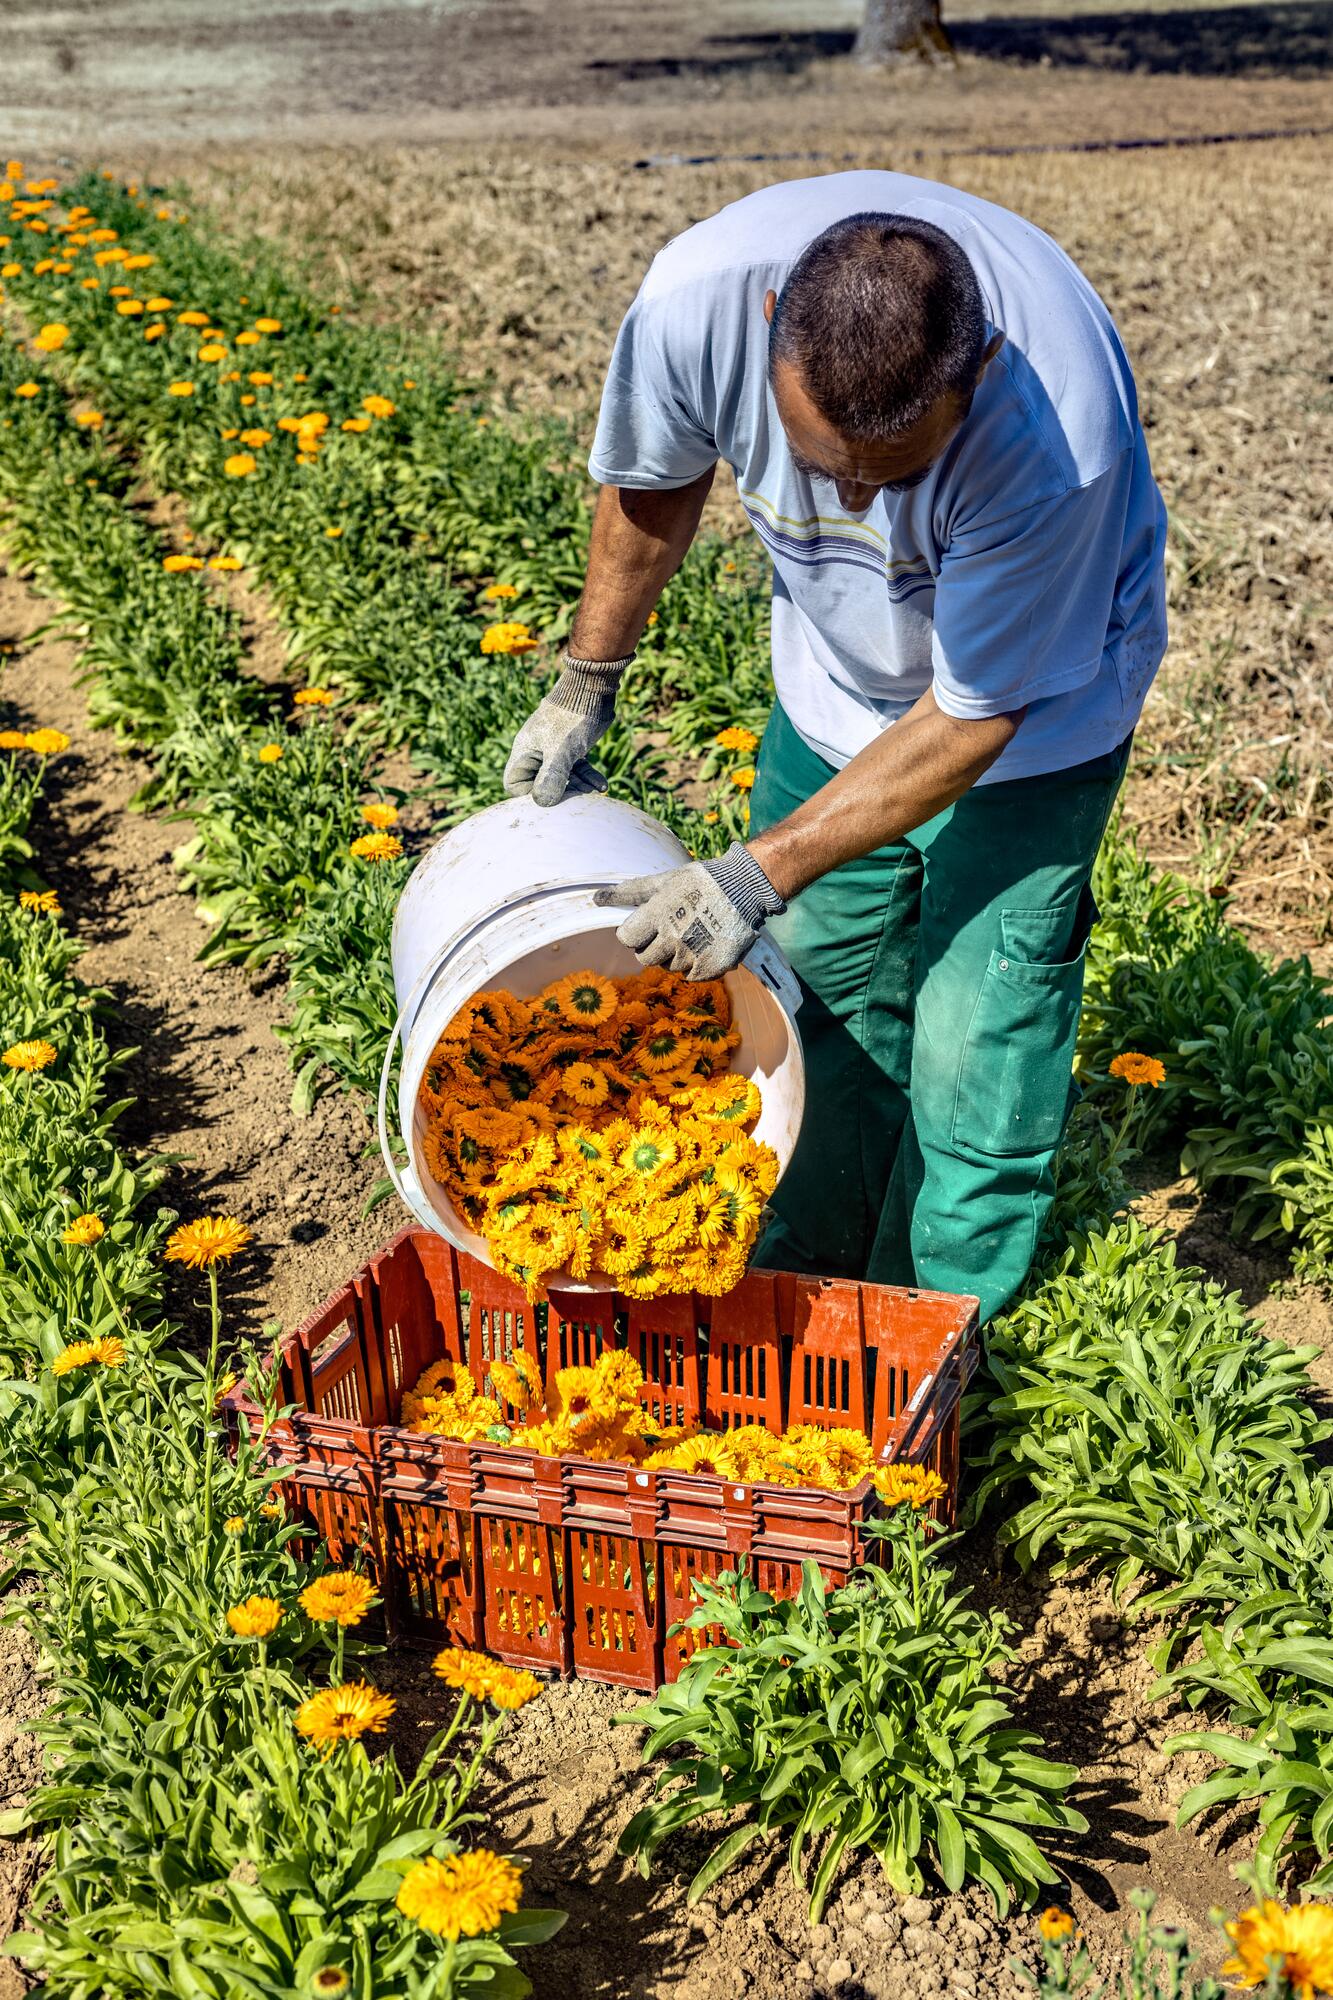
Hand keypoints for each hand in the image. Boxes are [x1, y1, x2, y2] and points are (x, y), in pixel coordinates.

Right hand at [503, 655, 627, 807]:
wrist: (592, 688)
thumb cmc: (571, 717)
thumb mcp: (561, 750)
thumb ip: (551, 777)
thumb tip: (543, 803)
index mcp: (525, 752)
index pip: (514, 784)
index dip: (529, 796)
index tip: (550, 796)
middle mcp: (536, 752)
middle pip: (540, 784)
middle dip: (559, 794)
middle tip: (578, 797)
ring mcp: (554, 750)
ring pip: (561, 778)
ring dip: (578, 787)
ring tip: (594, 792)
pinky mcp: (571, 748)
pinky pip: (575, 769)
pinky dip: (587, 777)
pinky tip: (602, 785)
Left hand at [593, 842, 785, 979]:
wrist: (744, 888)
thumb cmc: (698, 881)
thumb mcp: (662, 881)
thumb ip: (628, 892)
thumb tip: (595, 899)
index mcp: (656, 915)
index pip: (626, 940)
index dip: (634, 934)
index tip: (648, 926)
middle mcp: (672, 938)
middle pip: (644, 959)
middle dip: (652, 947)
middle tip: (671, 930)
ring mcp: (692, 954)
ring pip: (670, 967)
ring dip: (677, 954)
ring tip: (694, 932)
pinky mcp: (711, 967)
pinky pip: (691, 975)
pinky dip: (696, 964)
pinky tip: (706, 943)